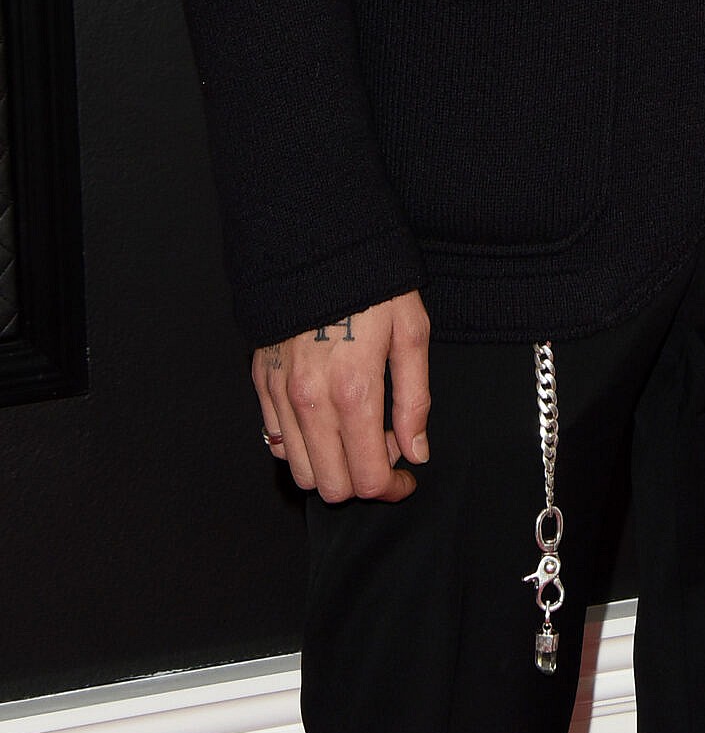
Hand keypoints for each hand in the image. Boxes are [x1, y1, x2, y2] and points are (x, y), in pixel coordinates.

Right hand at [254, 291, 430, 500]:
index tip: (406, 477)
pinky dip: (303, 445)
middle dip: (361, 482)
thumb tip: (416, 452)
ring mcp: (280, 393)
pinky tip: (327, 420)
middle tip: (383, 453)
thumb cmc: (374, 285)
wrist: (319, 244)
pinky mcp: (261, 382)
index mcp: (354, 391)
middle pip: (331, 486)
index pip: (368, 477)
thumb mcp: (412, 333)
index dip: (392, 488)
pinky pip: (276, 440)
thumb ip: (415, 400)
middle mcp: (311, 401)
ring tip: (356, 434)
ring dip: (331, 467)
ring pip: (301, 471)